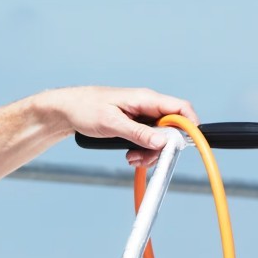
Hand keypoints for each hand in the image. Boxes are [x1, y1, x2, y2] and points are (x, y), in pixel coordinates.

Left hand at [42, 86, 198, 167]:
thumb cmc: (86, 109)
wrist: (67, 110)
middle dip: (162, 148)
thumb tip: (163, 142)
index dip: (190, 126)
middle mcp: (148, 106)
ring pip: (160, 138)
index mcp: (146, 99)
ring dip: (150, 153)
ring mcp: (142, 116)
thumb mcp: (111, 123)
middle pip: (172, 129)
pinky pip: (148, 140)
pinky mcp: (135, 125)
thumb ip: (138, 133)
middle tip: (144, 159)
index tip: (184, 146)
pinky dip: (142, 151)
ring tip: (130, 159)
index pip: (181, 109)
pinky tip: (129, 155)